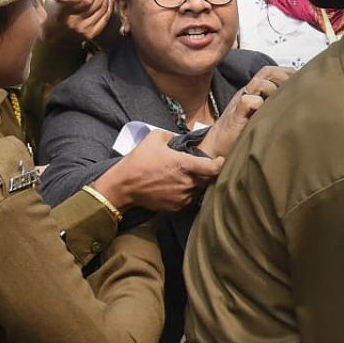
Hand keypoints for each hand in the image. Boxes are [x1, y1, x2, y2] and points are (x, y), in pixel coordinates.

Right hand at [96, 130, 224, 212]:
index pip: (213, 168)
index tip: (220, 160)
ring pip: (199, 190)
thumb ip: (172, 135)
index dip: (220, 163)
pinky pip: (190, 200)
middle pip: (209, 180)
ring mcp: (182, 197)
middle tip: (203, 167)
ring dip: (197, 184)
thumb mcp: (154, 138)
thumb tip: (180, 139)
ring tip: (187, 177)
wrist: (123, 186)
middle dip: (208, 173)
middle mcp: (187, 183)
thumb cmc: (138, 161)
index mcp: (184, 164)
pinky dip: (188, 193)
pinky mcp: (176, 207)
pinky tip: (179, 186)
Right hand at [198, 66, 294, 158]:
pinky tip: (265, 114)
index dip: (288, 73)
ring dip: (274, 90)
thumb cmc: (240, 135)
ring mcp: (240, 103)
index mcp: (255, 91)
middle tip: (296, 90)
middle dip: (284, 77)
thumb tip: (300, 103)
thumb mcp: (260, 117)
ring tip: (282, 104)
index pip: (273, 72)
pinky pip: (247, 101)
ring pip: (259, 83)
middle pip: (267, 72)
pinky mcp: (235, 116)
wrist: (215, 149)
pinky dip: (258, 104)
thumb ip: (274, 107)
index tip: (303, 81)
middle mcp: (247, 93)